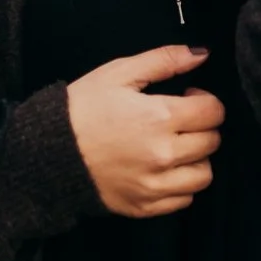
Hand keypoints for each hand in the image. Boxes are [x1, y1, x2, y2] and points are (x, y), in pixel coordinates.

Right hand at [65, 44, 225, 217]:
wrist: (47, 151)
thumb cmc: (83, 107)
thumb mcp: (119, 73)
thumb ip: (164, 60)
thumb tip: (202, 54)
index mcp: (161, 118)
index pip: (213, 112)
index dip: (206, 99)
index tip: (188, 96)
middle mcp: (164, 156)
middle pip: (212, 142)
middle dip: (203, 126)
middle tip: (181, 119)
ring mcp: (154, 186)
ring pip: (204, 175)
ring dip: (197, 158)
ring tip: (177, 146)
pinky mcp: (144, 207)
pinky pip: (184, 199)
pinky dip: (182, 184)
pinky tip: (164, 169)